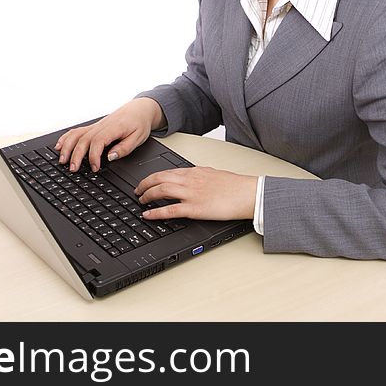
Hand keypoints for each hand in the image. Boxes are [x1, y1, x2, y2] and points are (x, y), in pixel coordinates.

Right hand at [55, 97, 164, 171]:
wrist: (140, 109)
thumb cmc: (139, 123)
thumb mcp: (138, 138)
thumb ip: (124, 148)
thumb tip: (111, 157)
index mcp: (114, 128)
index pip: (98, 141)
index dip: (94, 156)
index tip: (95, 168)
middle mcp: (102, 126)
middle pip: (84, 139)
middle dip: (76, 155)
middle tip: (73, 169)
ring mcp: (96, 126)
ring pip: (77, 134)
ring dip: (67, 147)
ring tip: (62, 160)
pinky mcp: (93, 127)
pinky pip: (76, 131)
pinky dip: (66, 138)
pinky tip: (59, 146)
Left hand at [135, 167, 257, 221]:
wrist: (247, 193)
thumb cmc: (235, 186)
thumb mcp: (214, 175)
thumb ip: (200, 176)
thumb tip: (193, 178)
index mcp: (195, 172)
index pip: (167, 171)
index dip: (153, 177)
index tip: (147, 181)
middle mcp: (190, 180)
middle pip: (159, 178)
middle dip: (145, 184)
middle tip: (138, 190)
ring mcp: (191, 193)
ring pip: (161, 190)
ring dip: (147, 195)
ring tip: (141, 201)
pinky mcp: (194, 208)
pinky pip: (169, 209)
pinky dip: (155, 212)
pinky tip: (148, 215)